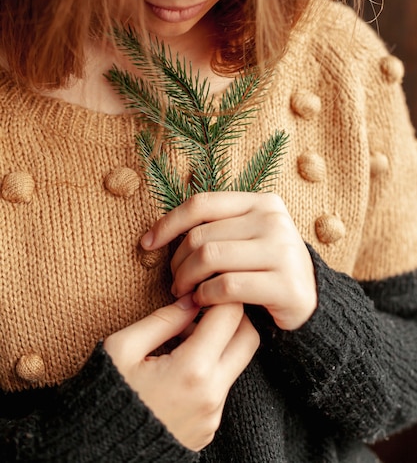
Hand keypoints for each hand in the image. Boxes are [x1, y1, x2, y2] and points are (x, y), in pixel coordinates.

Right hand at [104, 297, 258, 450]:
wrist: (98, 453)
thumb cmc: (105, 395)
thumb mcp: (124, 348)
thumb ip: (163, 320)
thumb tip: (191, 300)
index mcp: (192, 370)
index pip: (231, 315)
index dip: (219, 294)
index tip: (200, 290)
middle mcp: (211, 395)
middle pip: (248, 338)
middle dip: (233, 315)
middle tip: (203, 308)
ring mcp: (212, 415)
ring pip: (236, 363)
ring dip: (220, 343)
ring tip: (181, 339)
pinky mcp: (208, 428)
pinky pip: (221, 387)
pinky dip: (209, 368)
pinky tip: (178, 366)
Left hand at [141, 192, 317, 329]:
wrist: (309, 300)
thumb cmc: (263, 266)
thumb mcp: (244, 237)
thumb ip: (215, 227)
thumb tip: (157, 233)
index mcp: (261, 201)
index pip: (202, 203)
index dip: (168, 223)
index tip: (147, 244)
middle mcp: (274, 220)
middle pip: (202, 235)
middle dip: (177, 262)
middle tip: (174, 283)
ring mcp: (283, 250)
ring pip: (210, 258)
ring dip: (187, 280)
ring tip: (185, 294)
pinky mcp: (286, 284)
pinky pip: (227, 287)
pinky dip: (206, 296)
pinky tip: (203, 303)